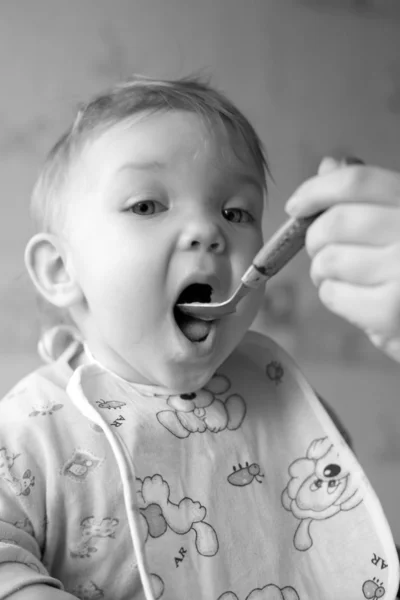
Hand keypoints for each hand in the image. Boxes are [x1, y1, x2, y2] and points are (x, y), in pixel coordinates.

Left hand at [285, 157, 399, 362]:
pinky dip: (331, 294)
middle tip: (321, 250)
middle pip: (334, 224)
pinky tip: (352, 295)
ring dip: (322, 269)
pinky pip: (333, 293)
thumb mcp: (399, 220)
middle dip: (314, 238)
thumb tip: (329, 165)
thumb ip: (370, 194)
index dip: (316, 190)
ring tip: (340, 275)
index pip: (356, 182)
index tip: (295, 206)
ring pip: (328, 260)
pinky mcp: (389, 311)